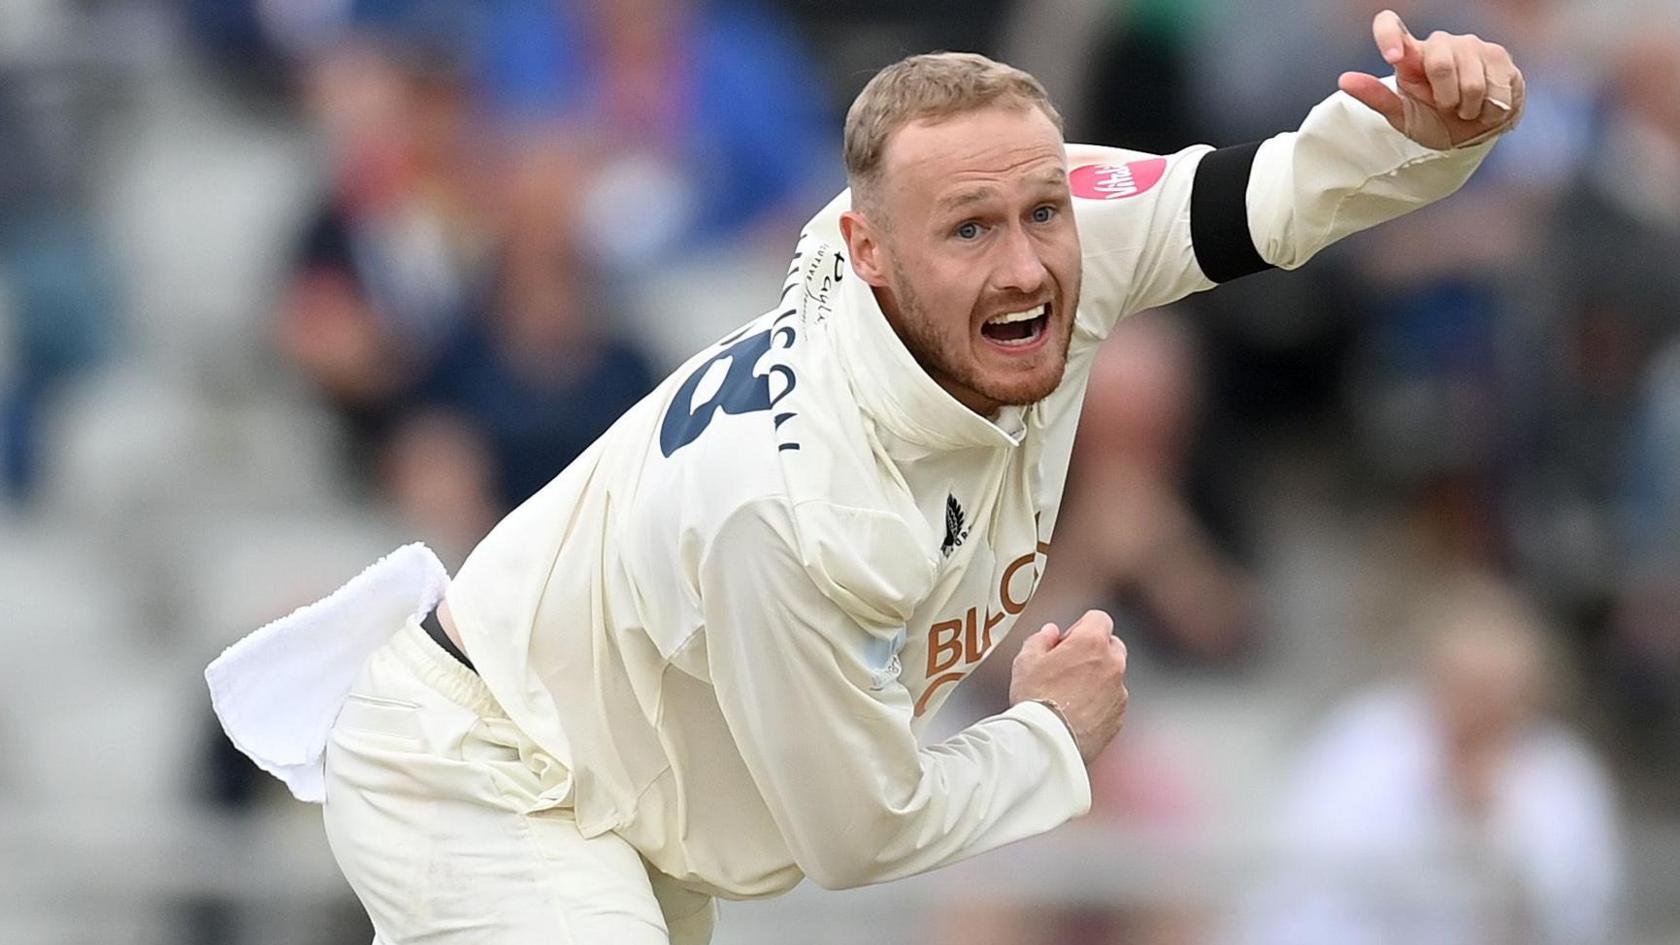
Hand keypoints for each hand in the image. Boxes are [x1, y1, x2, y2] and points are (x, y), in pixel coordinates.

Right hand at [1009, 609, 1128, 763]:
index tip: (1065, 642)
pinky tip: (1076, 713)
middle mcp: (1113, 664)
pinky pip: (1112, 702)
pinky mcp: (1119, 717)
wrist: (1047, 742)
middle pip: (1111, 645)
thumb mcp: (1026, 660)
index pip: (1099, 618)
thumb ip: (1040, 639)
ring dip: (1097, 678)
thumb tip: (1050, 632)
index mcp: (1092, 642)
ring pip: (1113, 675)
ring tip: (1069, 695)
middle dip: (1093, 651)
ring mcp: (1119, 692)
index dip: (1080, 626)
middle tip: (1068, 666)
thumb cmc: (1036, 698)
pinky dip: (1099, 703)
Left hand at [1338, 10, 1524, 149]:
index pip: (1390, 26)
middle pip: (1440, 62)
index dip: (1389, 35)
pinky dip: (1489, 106)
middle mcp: (1440, 43)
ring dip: (1468, 105)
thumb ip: (1375, 97)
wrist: (1471, 134)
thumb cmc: (1433, 121)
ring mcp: (1471, 45)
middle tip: (1447, 107)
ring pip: (1471, 79)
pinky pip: (1496, 84)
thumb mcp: (1401, 116)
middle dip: (1445, 97)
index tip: (1394, 57)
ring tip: (1465, 108)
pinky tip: (1485, 104)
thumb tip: (1345, 80)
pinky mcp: (1499, 55)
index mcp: (1409, 55)